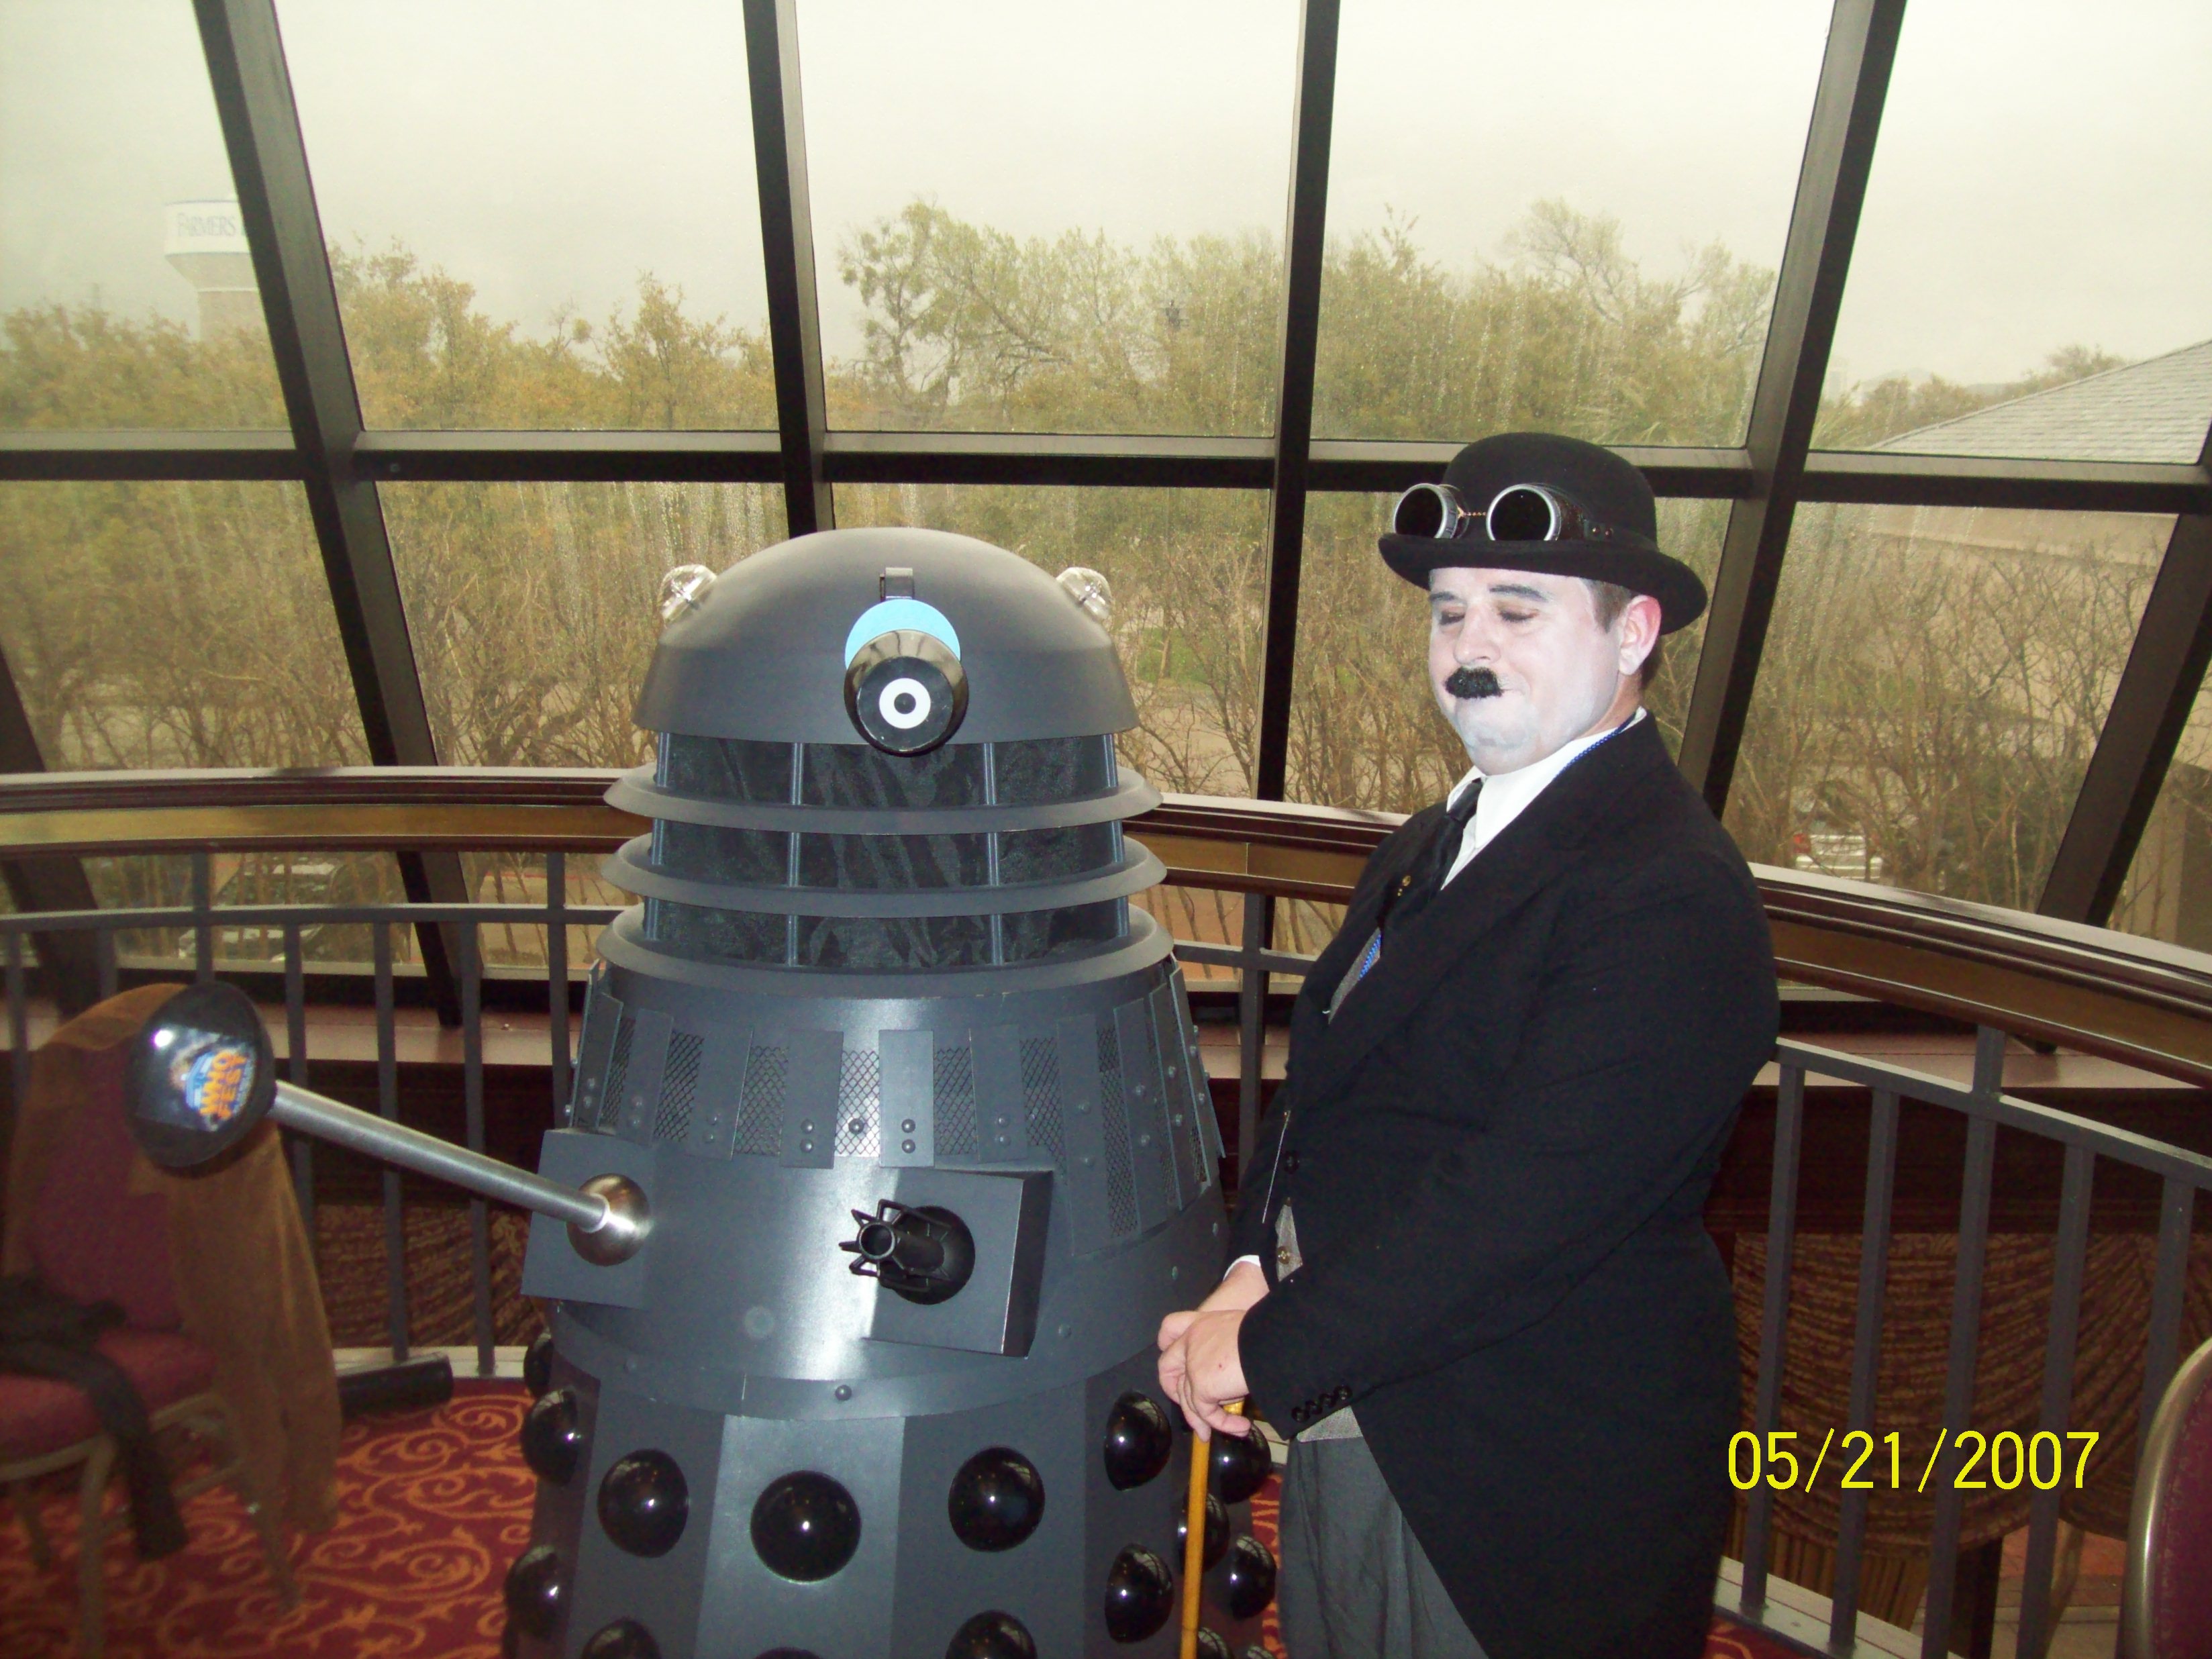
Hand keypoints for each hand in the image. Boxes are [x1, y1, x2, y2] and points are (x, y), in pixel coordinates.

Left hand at [1156, 1261, 1266, 1439]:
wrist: (1271, 1343)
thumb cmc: (1268, 1333)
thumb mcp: (1245, 1332)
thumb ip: (1230, 1346)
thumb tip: (1239, 1368)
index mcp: (1202, 1323)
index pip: (1170, 1327)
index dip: (1168, 1344)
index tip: (1177, 1357)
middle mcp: (1192, 1341)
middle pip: (1166, 1366)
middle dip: (1172, 1389)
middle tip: (1191, 1405)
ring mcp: (1193, 1365)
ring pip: (1187, 1398)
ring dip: (1205, 1419)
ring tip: (1231, 1428)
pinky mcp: (1201, 1386)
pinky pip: (1206, 1413)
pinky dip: (1223, 1425)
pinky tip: (1242, 1428)